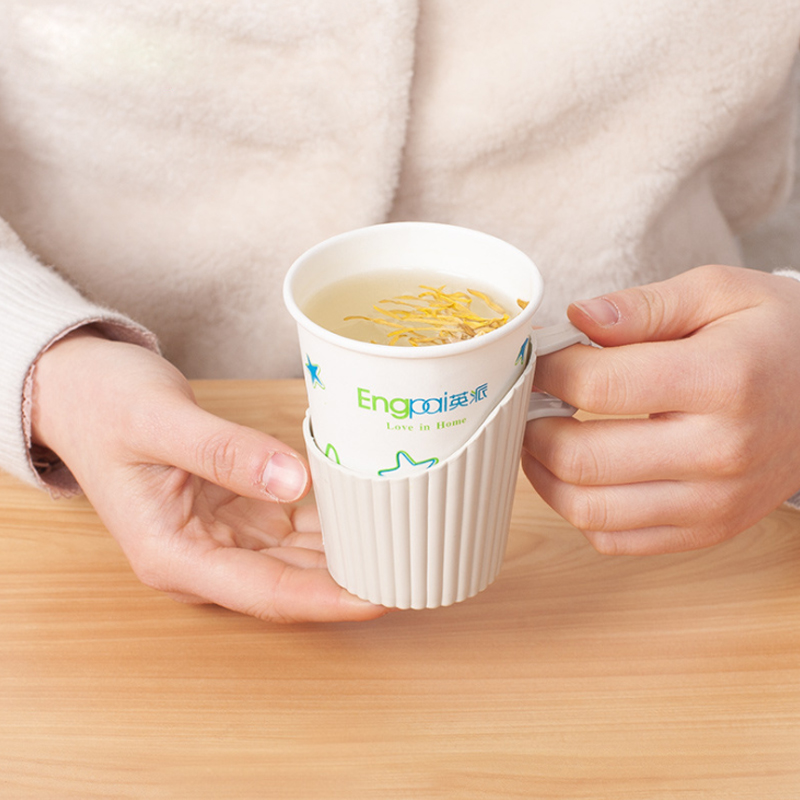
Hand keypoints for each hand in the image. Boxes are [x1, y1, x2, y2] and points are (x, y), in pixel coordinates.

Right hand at [31, 330, 386, 621]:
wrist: (79, 390)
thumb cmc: (105, 405)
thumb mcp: (160, 422)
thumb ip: (226, 453)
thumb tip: (293, 481)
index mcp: (173, 555)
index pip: (265, 592)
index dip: (327, 599)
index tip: (381, 597)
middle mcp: (201, 557)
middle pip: (289, 582)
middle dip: (350, 580)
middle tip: (414, 566)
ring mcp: (221, 536)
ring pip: (297, 557)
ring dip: (347, 552)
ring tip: (406, 542)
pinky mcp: (235, 510)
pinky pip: (291, 524)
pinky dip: (329, 520)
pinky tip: (370, 508)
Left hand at [522, 265, 799, 554]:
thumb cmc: (776, 337)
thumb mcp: (720, 293)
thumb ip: (643, 305)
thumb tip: (578, 319)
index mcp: (721, 379)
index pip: (597, 384)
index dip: (547, 371)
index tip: (536, 361)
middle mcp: (720, 451)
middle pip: (582, 458)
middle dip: (532, 428)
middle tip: (527, 404)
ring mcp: (715, 501)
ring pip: (589, 510)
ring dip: (543, 475)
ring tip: (540, 439)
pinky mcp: (708, 530)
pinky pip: (616, 539)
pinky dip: (579, 510)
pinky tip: (577, 475)